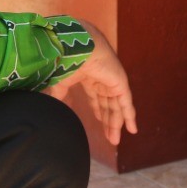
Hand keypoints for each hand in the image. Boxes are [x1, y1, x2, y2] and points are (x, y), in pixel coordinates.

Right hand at [44, 22, 137, 145]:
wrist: (76, 46)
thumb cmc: (66, 60)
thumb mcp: (59, 82)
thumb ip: (59, 97)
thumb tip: (54, 111)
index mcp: (89, 75)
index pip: (96, 96)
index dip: (98, 109)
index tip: (98, 120)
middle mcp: (102, 78)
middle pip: (107, 104)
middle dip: (107, 120)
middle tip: (108, 138)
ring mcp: (112, 81)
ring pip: (116, 106)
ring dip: (116, 124)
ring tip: (114, 140)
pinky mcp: (120, 83)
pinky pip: (126, 103)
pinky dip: (130, 117)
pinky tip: (132, 130)